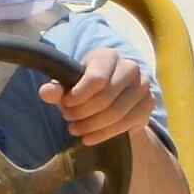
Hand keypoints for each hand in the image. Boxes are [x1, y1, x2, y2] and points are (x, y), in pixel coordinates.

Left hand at [40, 47, 156, 145]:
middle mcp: (130, 67)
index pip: (96, 78)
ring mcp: (143, 86)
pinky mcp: (148, 104)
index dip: (78, 96)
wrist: (113, 97)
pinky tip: (88, 137)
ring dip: (92, 125)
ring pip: (117, 113)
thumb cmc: (86, 87)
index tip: (65, 104)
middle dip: (83, 112)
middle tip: (68, 119)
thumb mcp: (69, 86)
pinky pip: (126, 124)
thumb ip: (57, 89)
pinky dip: (104, 134)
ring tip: (75, 129)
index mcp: (108, 56)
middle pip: (106, 98)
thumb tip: (45, 92)